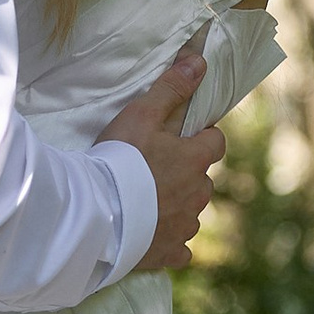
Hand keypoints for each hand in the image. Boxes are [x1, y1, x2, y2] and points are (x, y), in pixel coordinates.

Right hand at [101, 48, 224, 274]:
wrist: (97, 214)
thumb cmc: (119, 159)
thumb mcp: (142, 114)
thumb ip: (171, 88)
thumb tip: (200, 61)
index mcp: (195, 160)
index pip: (216, 143)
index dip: (202, 138)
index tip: (183, 136)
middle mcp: (197, 194)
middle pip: (202, 179)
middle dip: (186, 174)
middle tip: (155, 168)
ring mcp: (184, 226)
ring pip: (191, 212)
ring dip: (177, 206)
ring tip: (147, 201)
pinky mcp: (168, 252)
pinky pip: (180, 248)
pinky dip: (170, 241)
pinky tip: (152, 235)